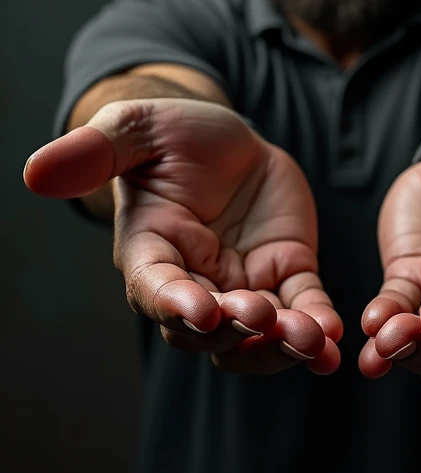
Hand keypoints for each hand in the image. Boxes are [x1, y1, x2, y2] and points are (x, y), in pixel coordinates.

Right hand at [24, 98, 341, 374]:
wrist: (231, 137)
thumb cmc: (174, 134)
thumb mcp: (137, 128)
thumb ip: (96, 150)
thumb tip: (34, 173)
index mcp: (151, 251)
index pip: (155, 290)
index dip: (175, 304)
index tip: (201, 308)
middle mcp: (194, 281)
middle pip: (207, 329)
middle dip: (234, 330)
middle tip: (260, 315)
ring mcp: (243, 284)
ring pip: (257, 336)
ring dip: (281, 344)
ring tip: (311, 339)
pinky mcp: (286, 274)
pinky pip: (304, 310)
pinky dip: (319, 328)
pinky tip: (335, 340)